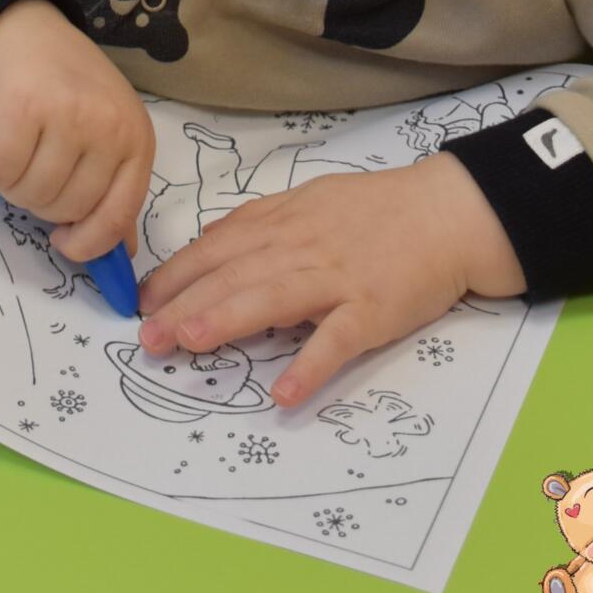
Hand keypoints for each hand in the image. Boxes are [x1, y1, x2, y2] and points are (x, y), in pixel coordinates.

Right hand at [0, 0, 154, 262]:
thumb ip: (114, 192)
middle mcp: (109, 126)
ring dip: (13, 185)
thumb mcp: (107, 134)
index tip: (66, 244)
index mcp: (137, 138)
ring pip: (30, 196)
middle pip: (67, 209)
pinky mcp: (22, 108)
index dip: (90, 243)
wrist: (25, 32)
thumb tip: (121, 256)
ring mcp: (67, 115)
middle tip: (35, 168)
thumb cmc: (69, 89)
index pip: (118, 214)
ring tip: (19, 150)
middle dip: (42, 203)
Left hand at [136, 152, 523, 407]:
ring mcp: (338, 278)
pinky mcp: (373, 309)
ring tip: (188, 343)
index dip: (178, 273)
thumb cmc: (379, 210)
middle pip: (235, 273)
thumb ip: (264, 223)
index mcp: (285, 220)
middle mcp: (303, 246)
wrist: (449, 212)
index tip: (143, 300)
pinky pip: (337, 340)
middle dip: (184, 303)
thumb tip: (214, 244)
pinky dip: (309, 366)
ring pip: (273, 297)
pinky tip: (282, 393)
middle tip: (147, 336)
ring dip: (227, 319)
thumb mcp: (313, 200)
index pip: (219, 246)